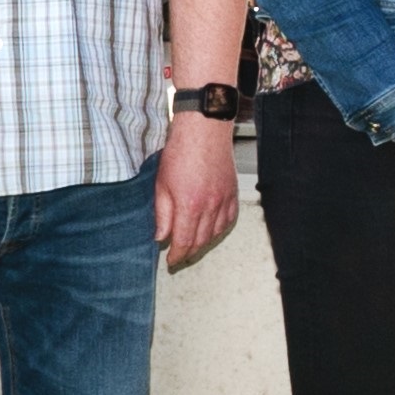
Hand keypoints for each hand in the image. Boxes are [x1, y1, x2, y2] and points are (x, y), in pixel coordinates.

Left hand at [156, 113, 240, 263]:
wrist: (204, 132)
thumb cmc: (180, 154)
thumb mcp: (161, 185)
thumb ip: (162, 214)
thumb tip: (161, 237)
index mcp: (189, 205)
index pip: (185, 241)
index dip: (177, 255)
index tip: (170, 261)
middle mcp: (210, 206)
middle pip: (201, 241)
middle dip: (189, 253)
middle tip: (179, 258)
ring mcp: (224, 200)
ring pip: (216, 233)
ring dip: (204, 244)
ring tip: (193, 246)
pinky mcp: (232, 193)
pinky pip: (229, 219)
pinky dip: (220, 230)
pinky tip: (211, 231)